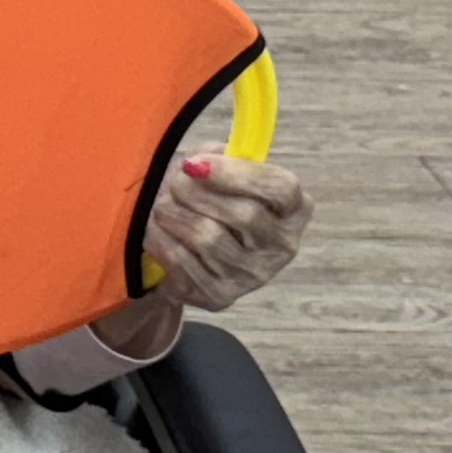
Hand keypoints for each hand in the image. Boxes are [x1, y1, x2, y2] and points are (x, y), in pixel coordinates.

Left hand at [136, 152, 310, 316]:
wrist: (184, 248)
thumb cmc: (207, 198)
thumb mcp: (218, 168)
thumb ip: (217, 155)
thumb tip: (200, 160)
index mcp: (295, 208)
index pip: (281, 188)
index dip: (235, 173)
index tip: (196, 163)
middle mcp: (283, 246)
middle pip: (244, 214)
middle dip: (195, 192)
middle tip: (173, 183)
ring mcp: (254, 276)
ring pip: (208, 238)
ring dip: (173, 215)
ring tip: (161, 206)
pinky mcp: (221, 296)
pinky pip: (183, 263)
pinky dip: (160, 239)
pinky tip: (156, 230)